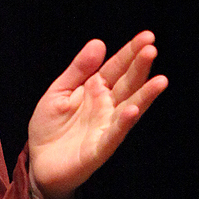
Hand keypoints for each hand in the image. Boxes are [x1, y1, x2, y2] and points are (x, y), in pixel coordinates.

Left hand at [27, 32, 167, 198]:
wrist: (39, 163)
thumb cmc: (49, 127)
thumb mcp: (58, 91)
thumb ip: (78, 70)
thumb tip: (99, 43)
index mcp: (96, 90)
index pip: (116, 67)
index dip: (130, 53)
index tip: (147, 36)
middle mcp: (106, 107)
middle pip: (127, 84)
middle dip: (139, 67)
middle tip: (152, 48)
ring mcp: (106, 127)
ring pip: (130, 108)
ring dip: (145, 96)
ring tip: (160, 80)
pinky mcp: (100, 149)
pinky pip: (114, 134)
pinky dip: (124, 123)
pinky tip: (133, 110)